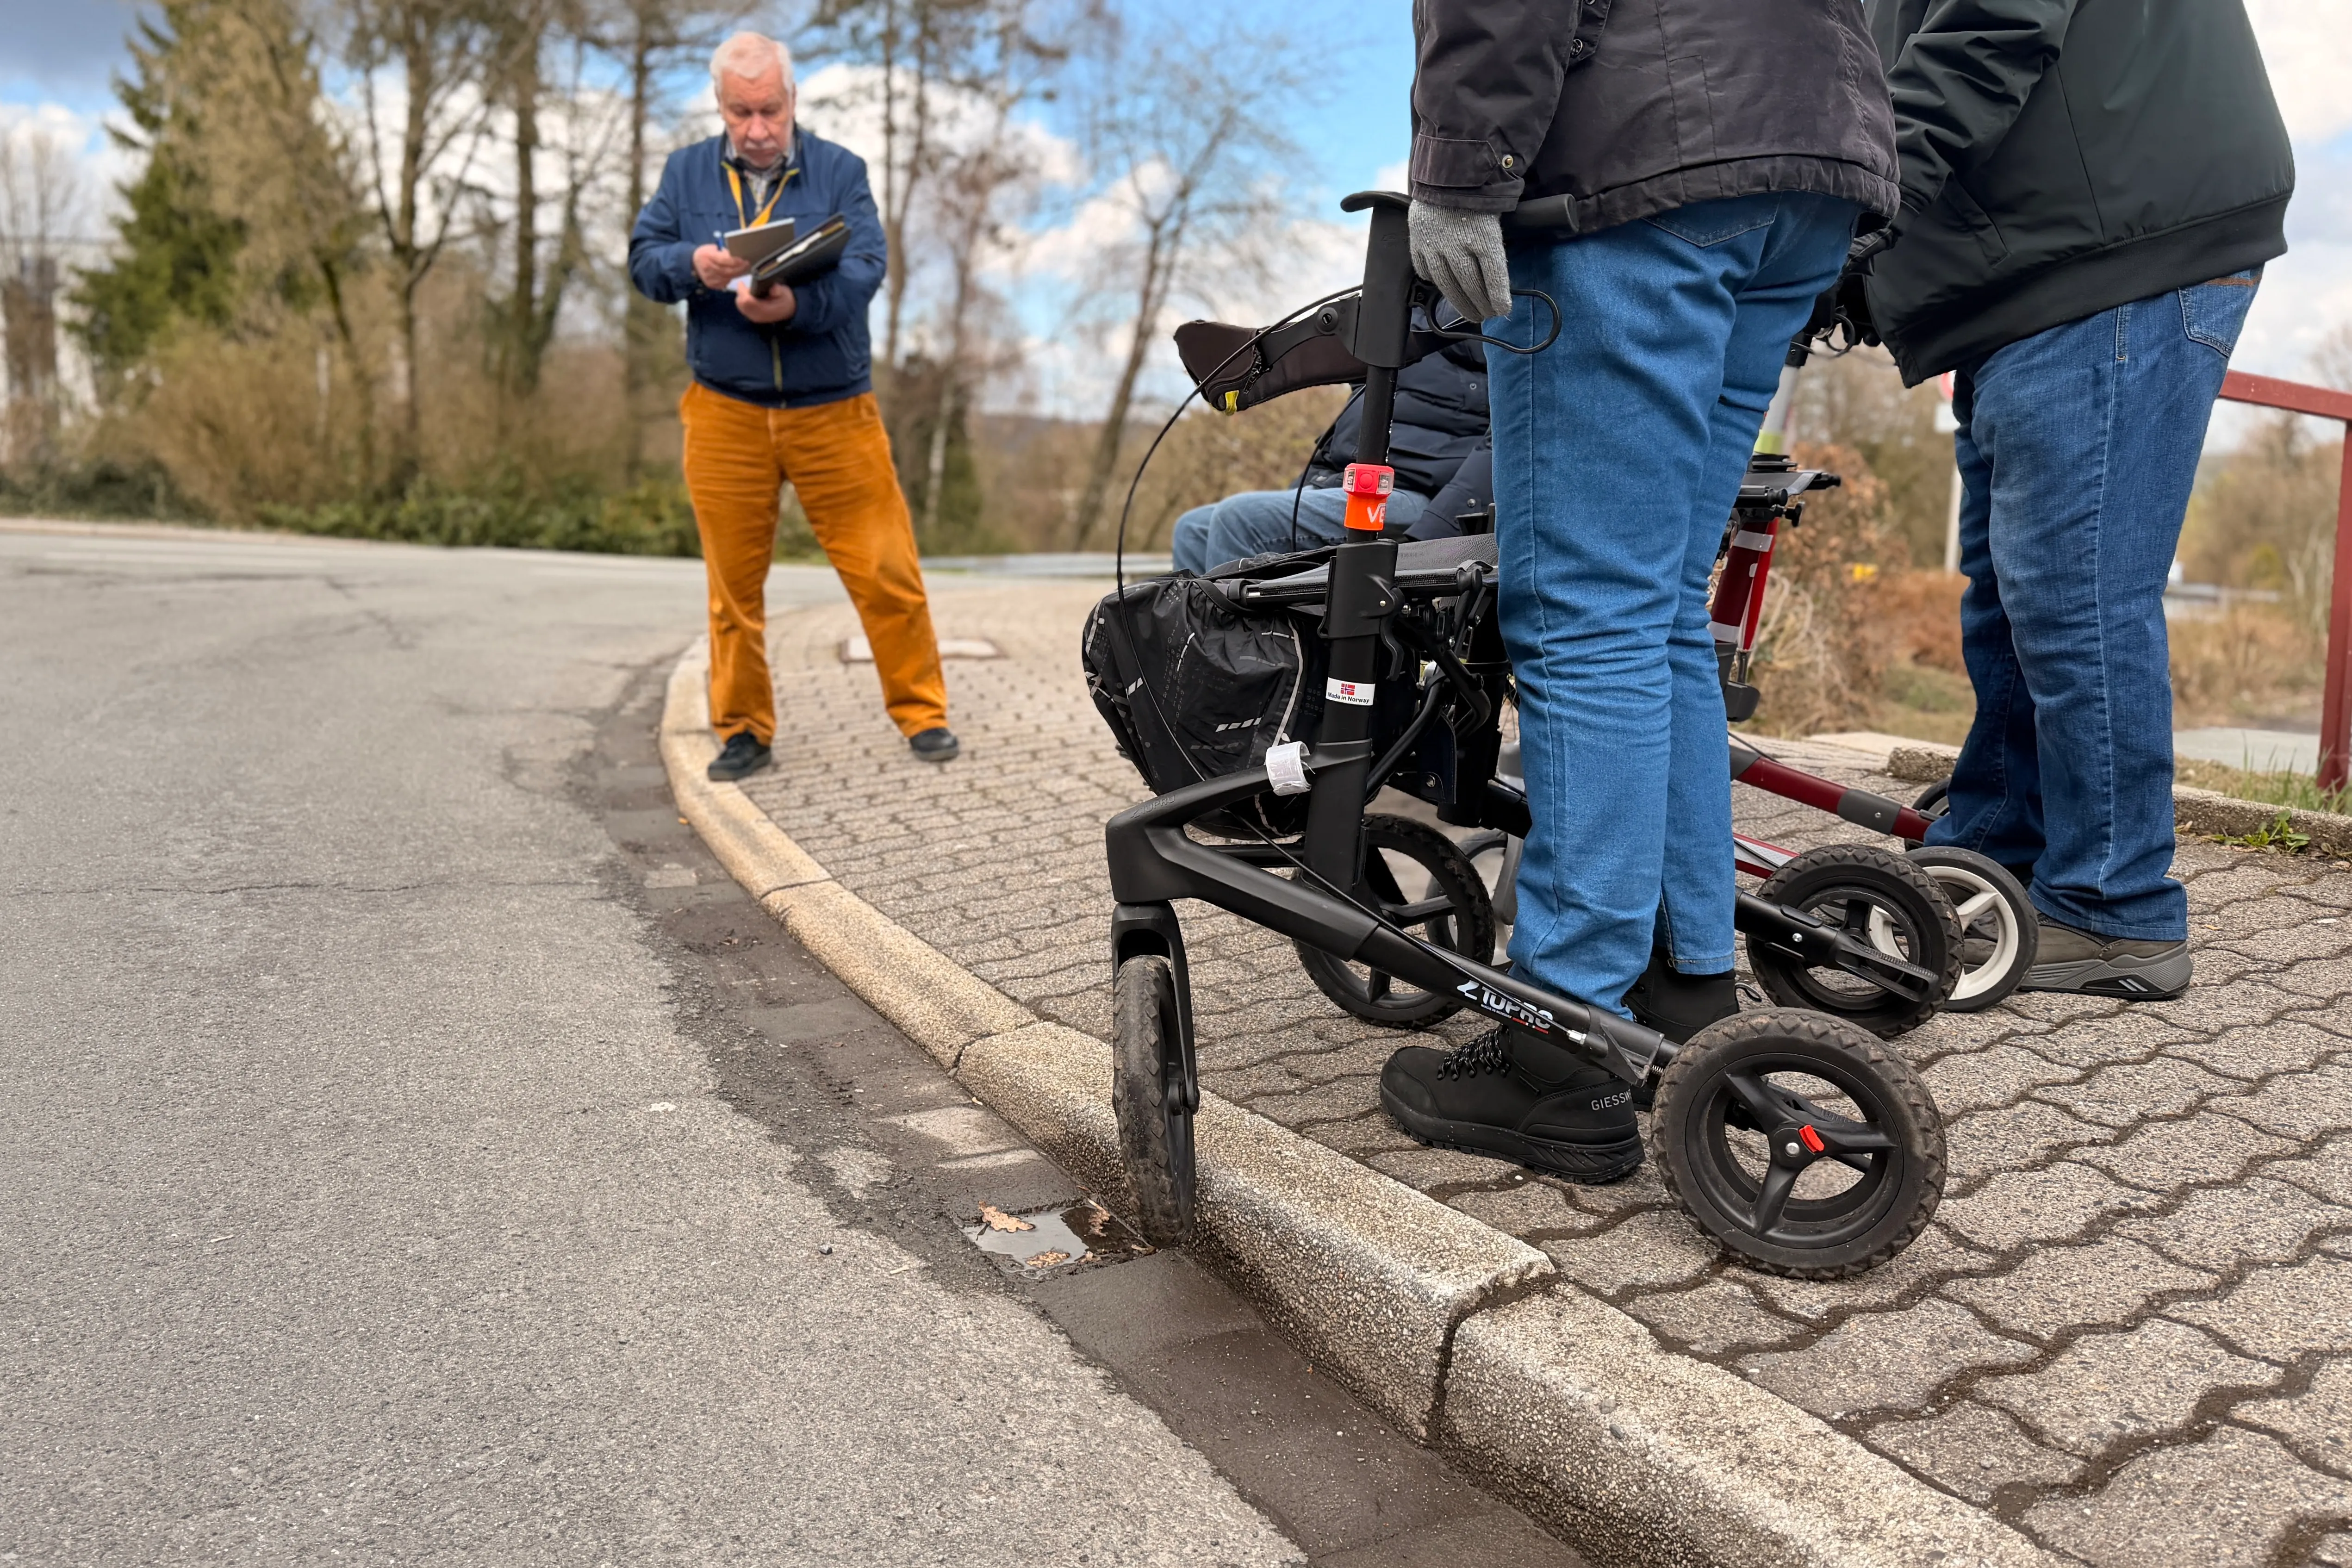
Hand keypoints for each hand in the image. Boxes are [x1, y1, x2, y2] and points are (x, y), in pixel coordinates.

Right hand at [693, 244, 749, 289]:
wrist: (693, 263)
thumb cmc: (706, 253)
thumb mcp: (713, 248)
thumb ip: (723, 252)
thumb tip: (736, 256)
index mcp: (708, 257)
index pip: (724, 260)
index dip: (735, 261)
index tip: (743, 260)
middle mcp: (708, 269)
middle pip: (727, 271)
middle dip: (739, 268)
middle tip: (747, 265)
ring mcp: (709, 278)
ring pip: (727, 278)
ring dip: (737, 274)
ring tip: (743, 269)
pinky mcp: (711, 285)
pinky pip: (725, 283)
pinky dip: (731, 278)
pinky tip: (734, 274)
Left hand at [733, 281, 797, 324]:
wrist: (788, 311)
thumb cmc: (785, 300)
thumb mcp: (784, 293)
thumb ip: (778, 290)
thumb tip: (773, 289)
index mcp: (764, 310)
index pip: (748, 301)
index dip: (742, 291)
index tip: (742, 283)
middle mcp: (757, 315)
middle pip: (741, 304)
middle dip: (740, 293)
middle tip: (744, 286)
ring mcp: (754, 317)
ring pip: (740, 306)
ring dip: (740, 297)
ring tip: (746, 290)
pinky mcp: (752, 317)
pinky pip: (742, 308)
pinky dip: (742, 301)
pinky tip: (747, 296)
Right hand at [1408, 200, 1510, 323]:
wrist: (1447, 176)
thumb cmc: (1476, 201)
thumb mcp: (1494, 222)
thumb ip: (1494, 251)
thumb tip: (1498, 285)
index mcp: (1483, 236)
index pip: (1493, 275)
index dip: (1498, 296)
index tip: (1502, 310)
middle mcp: (1458, 244)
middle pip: (1470, 285)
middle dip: (1480, 304)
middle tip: (1487, 315)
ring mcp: (1435, 245)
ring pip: (1447, 284)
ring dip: (1460, 303)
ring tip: (1470, 313)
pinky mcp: (1418, 243)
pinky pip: (1425, 271)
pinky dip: (1435, 282)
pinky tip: (1444, 289)